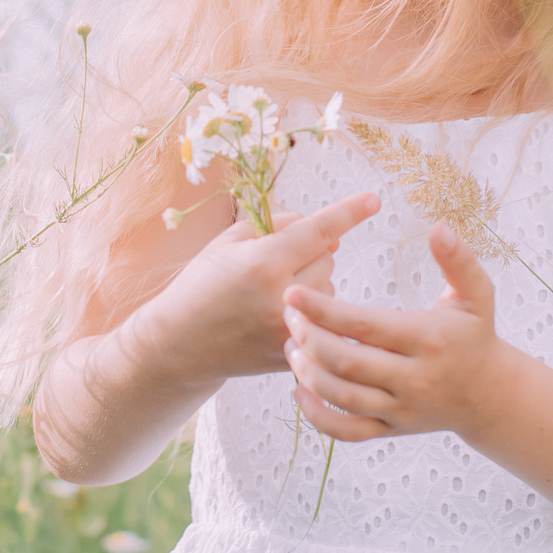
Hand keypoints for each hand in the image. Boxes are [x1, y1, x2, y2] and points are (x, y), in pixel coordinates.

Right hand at [136, 191, 381, 386]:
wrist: (179, 345)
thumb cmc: (200, 285)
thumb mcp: (228, 242)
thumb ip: (276, 226)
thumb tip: (325, 232)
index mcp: (263, 262)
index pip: (317, 230)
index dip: (348, 213)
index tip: (373, 200)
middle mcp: (282, 297)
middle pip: (328, 257)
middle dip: (312, 252)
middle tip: (279, 261)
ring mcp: (289, 329)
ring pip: (328, 288)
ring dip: (313, 282)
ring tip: (273, 293)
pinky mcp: (293, 353)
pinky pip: (322, 319)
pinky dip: (310, 312)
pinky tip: (277, 315)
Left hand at [282, 223, 509, 442]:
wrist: (490, 395)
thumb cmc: (475, 336)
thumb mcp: (477, 294)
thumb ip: (459, 260)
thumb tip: (438, 227)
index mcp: (427, 339)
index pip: (364, 325)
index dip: (323, 310)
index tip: (292, 294)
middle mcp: (414, 378)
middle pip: (347, 363)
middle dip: (309, 339)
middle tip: (287, 316)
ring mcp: (402, 409)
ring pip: (343, 397)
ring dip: (308, 373)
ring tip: (290, 346)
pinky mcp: (392, 429)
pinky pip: (348, 431)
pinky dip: (318, 416)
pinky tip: (300, 390)